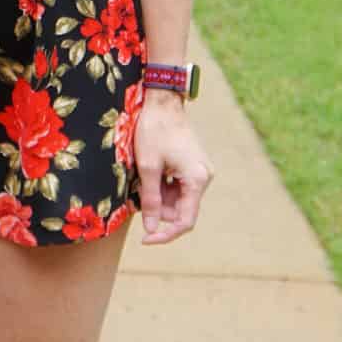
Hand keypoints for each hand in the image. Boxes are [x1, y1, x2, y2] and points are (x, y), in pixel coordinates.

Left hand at [134, 93, 213, 244]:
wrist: (163, 102)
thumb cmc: (154, 131)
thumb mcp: (148, 167)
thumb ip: (150, 200)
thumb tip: (150, 229)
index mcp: (197, 180)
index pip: (185, 221)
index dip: (165, 234)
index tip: (145, 239)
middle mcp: (204, 178)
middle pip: (181, 211)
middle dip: (158, 210)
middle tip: (137, 196)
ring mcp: (200, 172)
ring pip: (178, 200)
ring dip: (158, 197)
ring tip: (143, 179)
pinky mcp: (193, 166)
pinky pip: (178, 188)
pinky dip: (162, 188)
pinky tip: (150, 174)